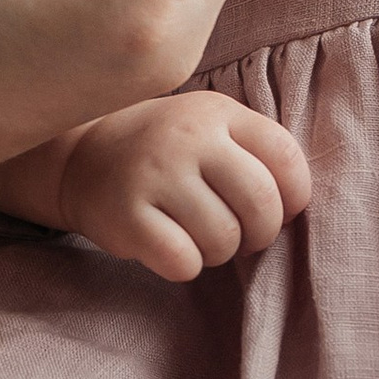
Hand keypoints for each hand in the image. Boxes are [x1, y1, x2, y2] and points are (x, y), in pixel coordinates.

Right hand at [54, 92, 311, 280]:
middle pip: (261, 203)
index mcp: (217, 112)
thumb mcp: (209, 128)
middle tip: (242, 237)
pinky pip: (183, 261)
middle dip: (260, 234)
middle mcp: (187, 137)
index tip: (277, 210)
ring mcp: (154, 174)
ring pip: (224, 239)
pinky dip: (184, 265)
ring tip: (197, 236)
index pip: (285, 157)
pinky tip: (170, 247)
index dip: (294, 197)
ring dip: (218, 252)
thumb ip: (255, 152)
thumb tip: (296, 208)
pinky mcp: (127, 216)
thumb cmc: (165, 153)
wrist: (82, 159)